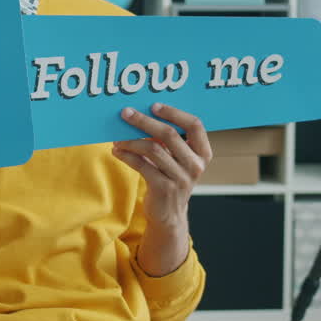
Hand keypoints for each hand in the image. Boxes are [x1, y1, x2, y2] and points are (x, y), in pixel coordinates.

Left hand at [112, 102, 212, 228]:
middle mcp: (195, 165)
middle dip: (144, 121)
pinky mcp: (164, 189)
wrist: (169, 214)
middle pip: (169, 134)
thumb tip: (141, 115)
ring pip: (153, 149)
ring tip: (117, 138)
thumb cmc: (171, 178)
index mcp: (203, 153)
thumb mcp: (178, 160)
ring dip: (131, 140)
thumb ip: (169, 140)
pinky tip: (117, 151)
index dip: (175, 113)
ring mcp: (181, 178)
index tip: (154, 106)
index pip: (195, 125)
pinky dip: (127, 156)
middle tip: (126, 113)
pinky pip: (141, 165)